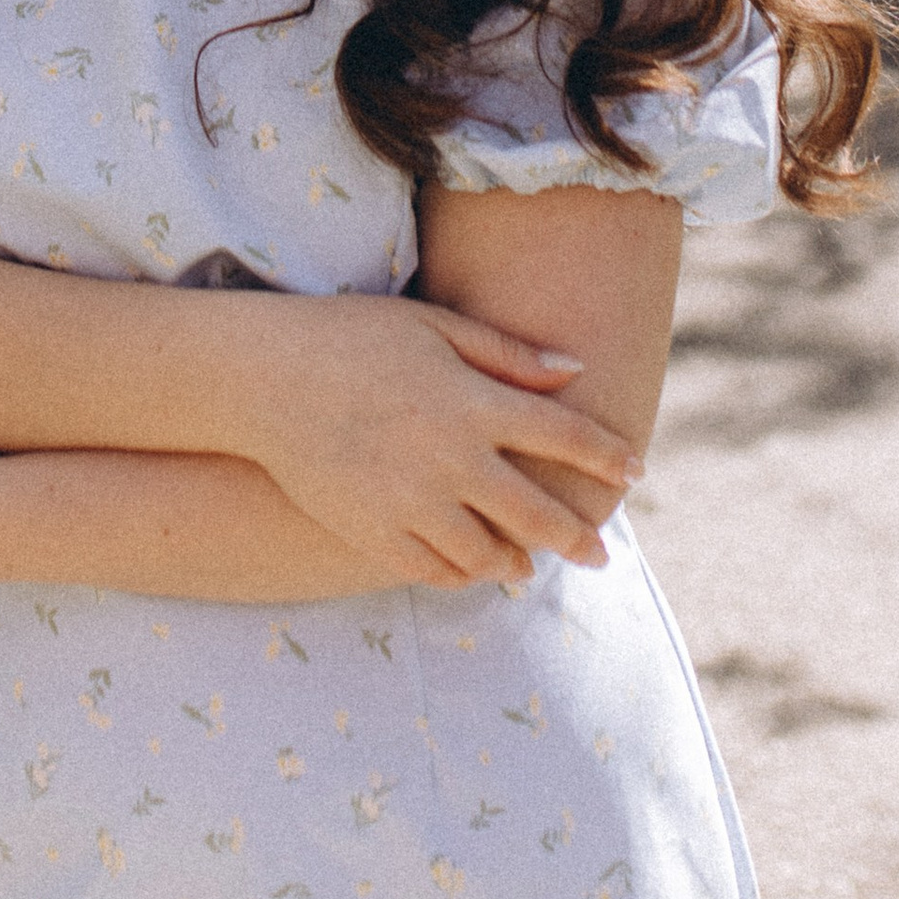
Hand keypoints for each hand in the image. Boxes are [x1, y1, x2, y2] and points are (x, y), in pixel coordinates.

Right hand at [229, 295, 643, 582]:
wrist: (262, 377)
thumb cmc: (350, 336)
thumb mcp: (432, 325)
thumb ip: (505, 353)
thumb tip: (575, 370)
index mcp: (472, 402)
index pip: (564, 437)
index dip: (607, 456)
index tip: (636, 470)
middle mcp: (452, 460)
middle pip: (538, 512)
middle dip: (578, 535)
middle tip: (601, 553)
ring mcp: (412, 503)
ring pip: (488, 554)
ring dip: (517, 561)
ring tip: (528, 566)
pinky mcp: (374, 532)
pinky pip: (434, 570)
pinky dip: (462, 573)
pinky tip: (472, 567)